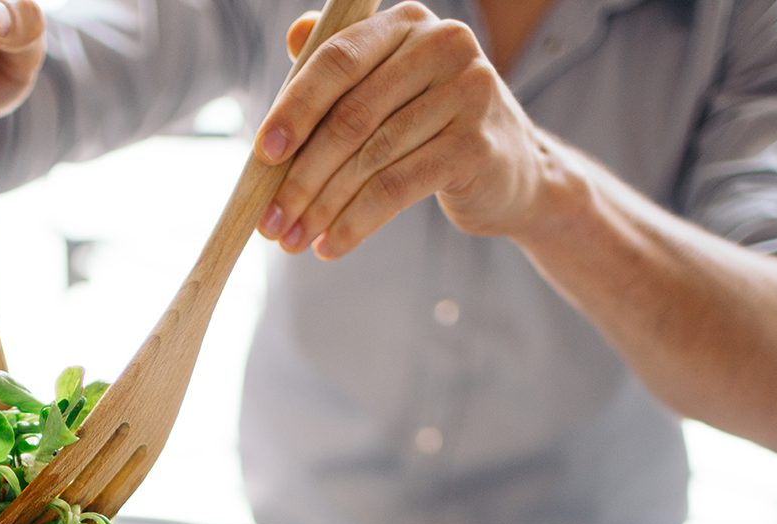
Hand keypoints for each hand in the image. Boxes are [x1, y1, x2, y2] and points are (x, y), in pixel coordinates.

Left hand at [254, 3, 562, 257]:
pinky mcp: (475, 145)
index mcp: (409, 24)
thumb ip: (346, 68)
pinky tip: (331, 246)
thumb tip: (294, 36)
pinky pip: (397, 189)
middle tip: (271, 221)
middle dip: (301, 177)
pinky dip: (356, 223)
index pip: (338, 60)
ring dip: (322, 208)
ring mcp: (467, 93)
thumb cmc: (435, 131)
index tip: (263, 155)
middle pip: (350, 118)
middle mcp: (443, 46)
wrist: (514, 174)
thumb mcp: (392, 91)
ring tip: (293, 242)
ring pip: (370, 160)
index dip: (295, 109)